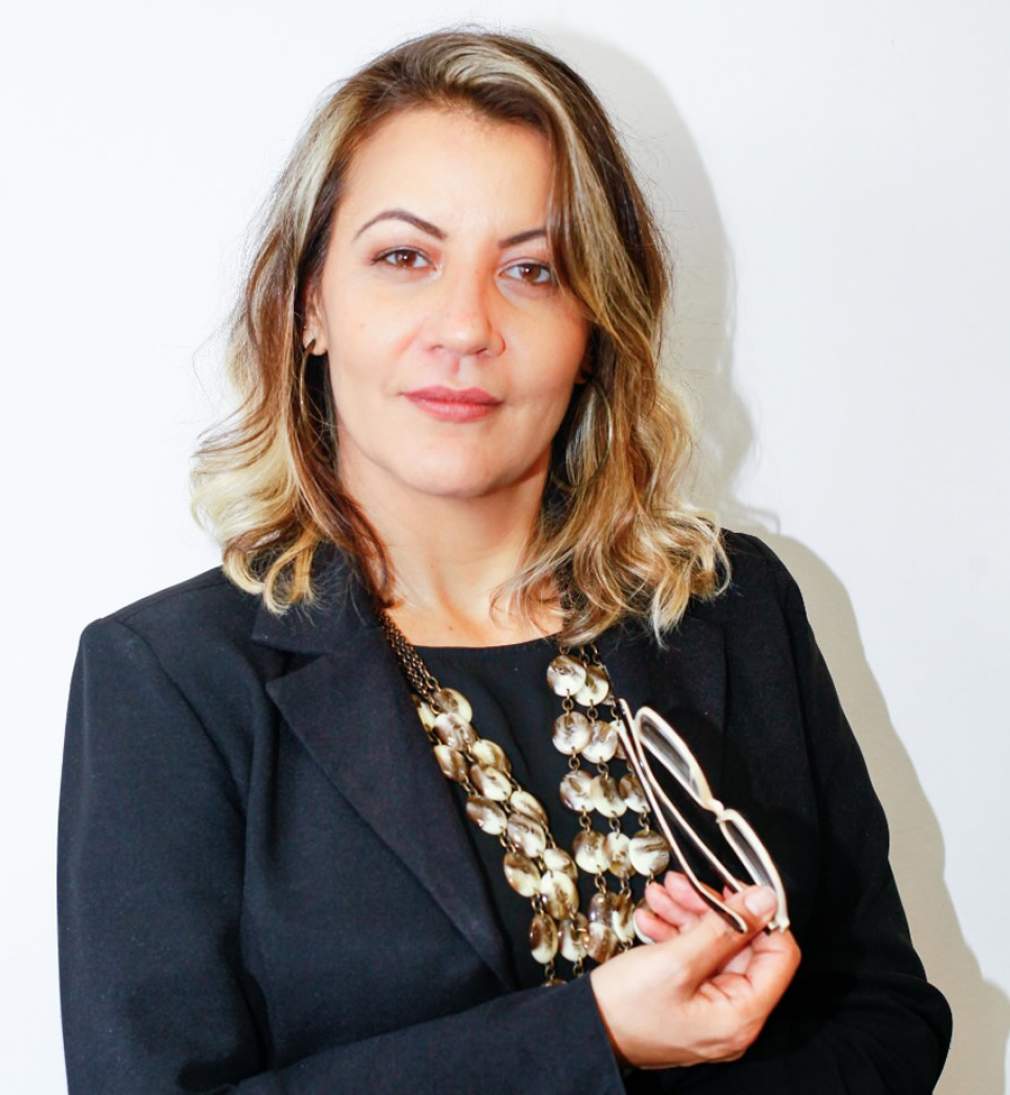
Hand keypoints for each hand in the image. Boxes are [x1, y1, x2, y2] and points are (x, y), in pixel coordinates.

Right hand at [589, 883, 800, 1069]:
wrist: (582, 1032)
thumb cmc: (625, 1008)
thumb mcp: (676, 960)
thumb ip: (724, 928)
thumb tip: (764, 901)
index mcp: (741, 1014)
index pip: (780, 955)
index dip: (761, 916)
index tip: (736, 888)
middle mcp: (733, 1016)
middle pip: (742, 947)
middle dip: (710, 909)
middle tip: (683, 885)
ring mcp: (710, 1009)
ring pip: (714, 947)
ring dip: (688, 915)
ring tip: (660, 895)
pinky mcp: (689, 1002)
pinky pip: (694, 960)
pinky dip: (676, 934)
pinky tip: (653, 918)